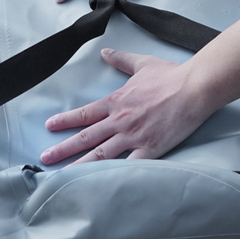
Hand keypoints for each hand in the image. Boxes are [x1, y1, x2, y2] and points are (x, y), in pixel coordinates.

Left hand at [39, 48, 213, 164]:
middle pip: (86, 137)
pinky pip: (128, 166)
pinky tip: (99, 186)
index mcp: (117, 102)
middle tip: (44, 158)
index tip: (49, 127)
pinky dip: (113, 176)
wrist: (195, 87)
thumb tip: (106, 52)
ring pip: (101, 155)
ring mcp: (134, 136)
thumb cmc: (171, 76)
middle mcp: (120, 121)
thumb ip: (121, 60)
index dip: (65, 121)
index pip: (85, 114)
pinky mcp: (150, 149)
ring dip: (80, 165)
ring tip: (62, 175)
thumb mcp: (142, 64)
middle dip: (63, 149)